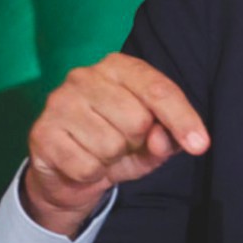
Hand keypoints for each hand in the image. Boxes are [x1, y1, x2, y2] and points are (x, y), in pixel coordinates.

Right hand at [23, 52, 209, 235]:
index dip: (183, 119)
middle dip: (136, 142)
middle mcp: (85, 76)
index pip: (158, 90)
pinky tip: (82, 163)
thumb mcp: (153, 144)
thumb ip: (167, 138)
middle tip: (122, 144)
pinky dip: (91, 174)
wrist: (69, 174)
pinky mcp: (42, 132)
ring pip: (110, 144)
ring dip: (111, 160)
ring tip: (101, 153)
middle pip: (137, 119)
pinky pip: (86, 166)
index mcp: (119, 67)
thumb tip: (161, 137)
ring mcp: (59, 102)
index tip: (201, 145)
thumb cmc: (118, 147)